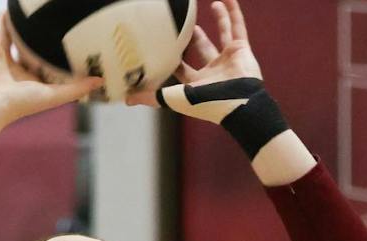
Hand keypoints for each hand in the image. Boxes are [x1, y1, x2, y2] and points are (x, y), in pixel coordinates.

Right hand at [0, 0, 102, 128]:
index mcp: (31, 80)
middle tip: (44, 21)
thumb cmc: (20, 104)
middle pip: (27, 48)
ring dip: (10, 24)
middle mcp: (17, 69)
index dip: (54, 55)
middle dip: (33, 37)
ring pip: (7, 36)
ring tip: (16, 11)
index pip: (45, 64)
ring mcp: (1, 60)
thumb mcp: (53, 95)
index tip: (66, 43)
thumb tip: (101, 81)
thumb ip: (76, 89)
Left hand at [126, 0, 261, 105]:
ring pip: (222, 34)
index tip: (163, 45)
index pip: (182, 69)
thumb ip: (151, 96)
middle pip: (202, 50)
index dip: (173, 59)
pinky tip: (227, 0)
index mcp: (197, 85)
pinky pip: (238, 27)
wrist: (237, 102)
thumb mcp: (173, 98)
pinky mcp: (241, 50)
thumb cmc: (206, 103)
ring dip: (218, 20)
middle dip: (193, 38)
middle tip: (184, 25)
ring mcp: (228, 60)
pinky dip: (233, 13)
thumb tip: (126, 99)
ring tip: (210, 5)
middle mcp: (213, 72)